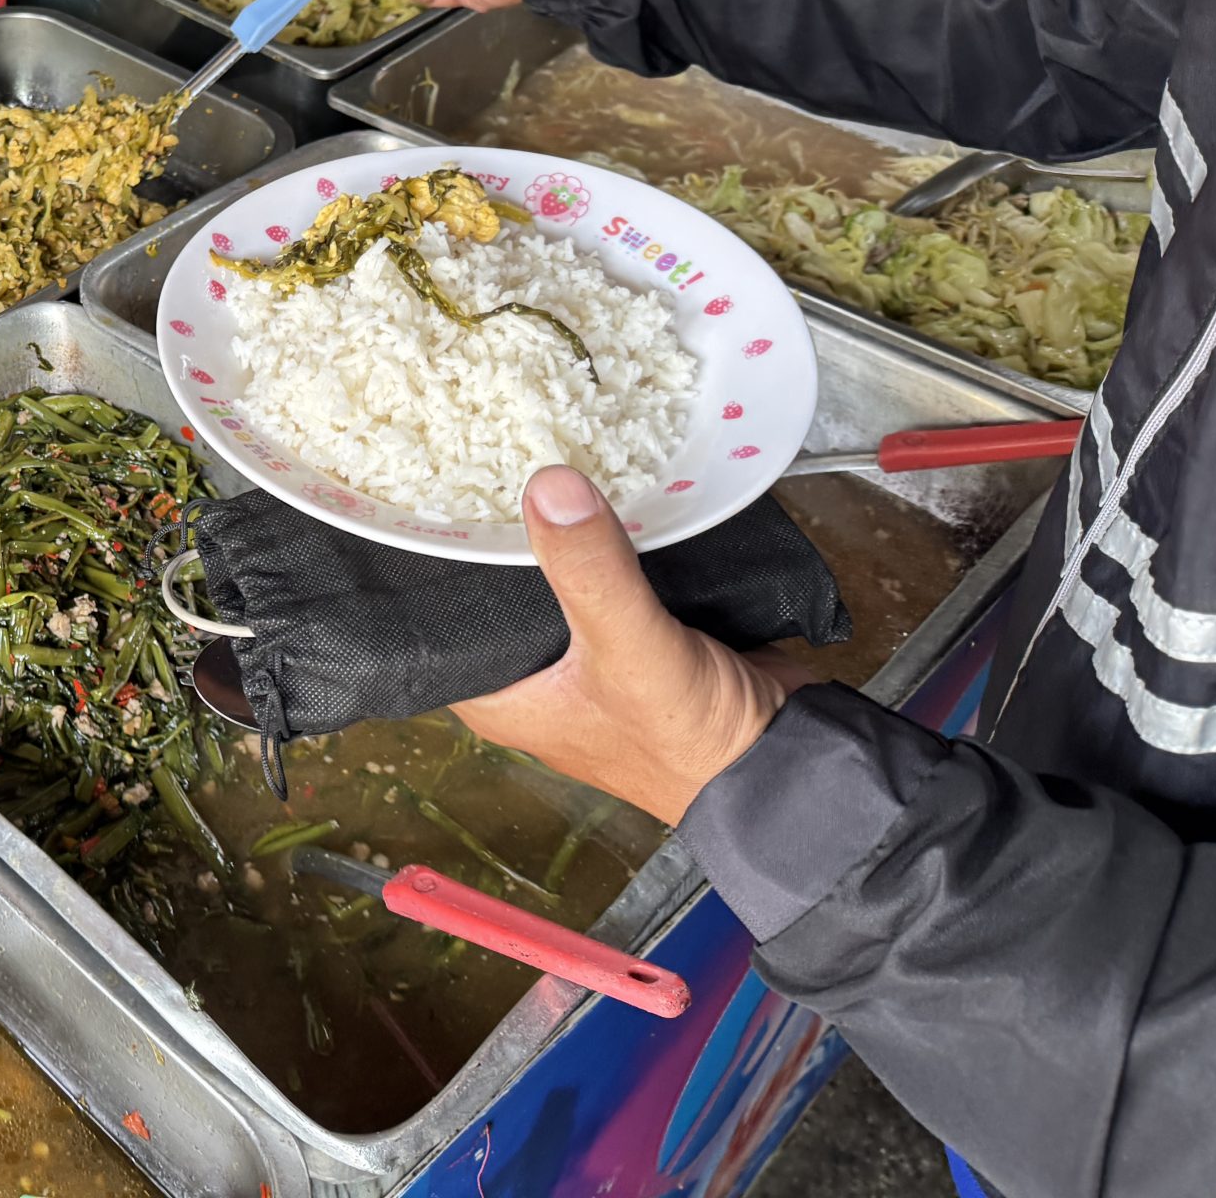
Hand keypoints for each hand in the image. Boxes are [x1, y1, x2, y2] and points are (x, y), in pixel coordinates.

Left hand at [451, 467, 808, 823]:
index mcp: (504, 696)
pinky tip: (604, 488)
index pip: (438, 617)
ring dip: (558, 527)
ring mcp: (588, 651)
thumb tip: (548, 489)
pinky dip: (610, 537)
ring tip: (535, 453)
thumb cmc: (695, 745)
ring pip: (557, 572)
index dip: (431, 561)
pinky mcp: (638, 628)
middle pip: (496, 584)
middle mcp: (536, 673)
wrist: (789, 764)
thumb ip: (591, 574)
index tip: (425, 490)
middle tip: (483, 450)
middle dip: (498, 528)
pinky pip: (610, 570)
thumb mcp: (632, 653)